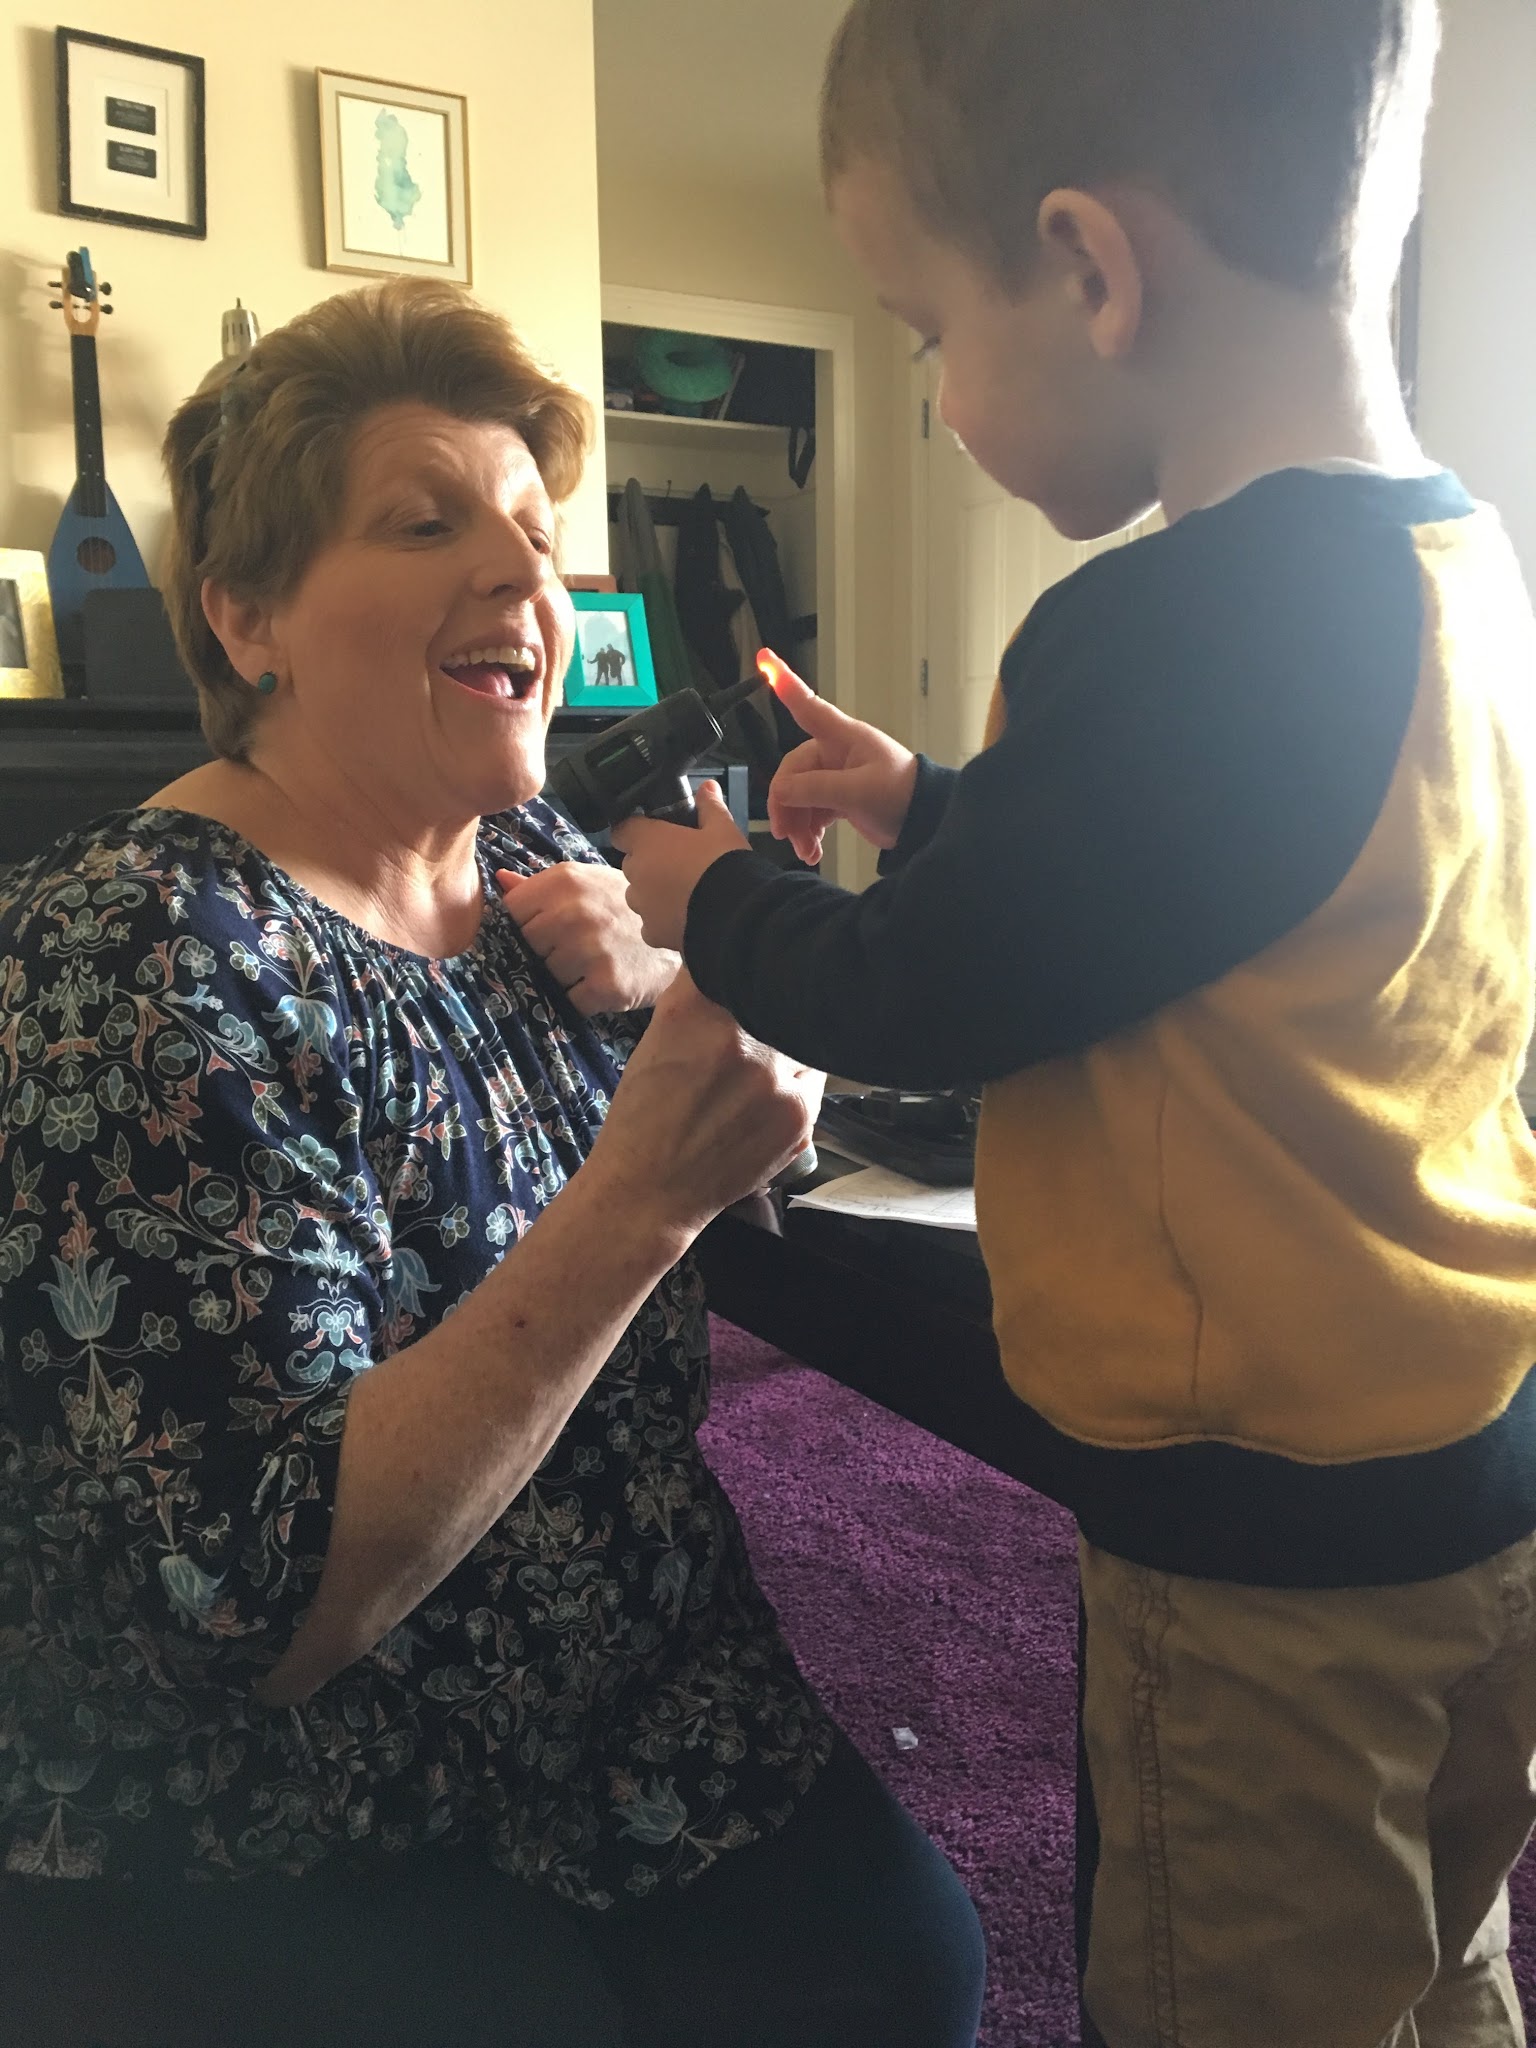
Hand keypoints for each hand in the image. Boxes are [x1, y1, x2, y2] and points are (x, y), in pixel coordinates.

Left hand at [497, 861, 679, 1014]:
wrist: (689, 931)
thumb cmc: (625, 908)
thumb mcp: (586, 884)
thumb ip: (539, 887)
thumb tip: (498, 882)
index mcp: (564, 880)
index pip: (512, 912)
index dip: (527, 925)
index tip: (548, 929)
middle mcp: (574, 911)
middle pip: (527, 946)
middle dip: (545, 953)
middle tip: (576, 949)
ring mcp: (591, 949)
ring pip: (547, 975)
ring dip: (565, 978)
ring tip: (592, 965)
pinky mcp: (607, 985)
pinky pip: (572, 1001)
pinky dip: (584, 1000)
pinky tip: (604, 983)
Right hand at [588, 972, 822, 1235]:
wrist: (649, 1191)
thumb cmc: (643, 1114)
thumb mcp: (657, 1037)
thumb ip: (698, 994)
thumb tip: (732, 956)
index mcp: (694, 1009)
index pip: (742, 961)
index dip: (750, 965)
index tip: (751, 971)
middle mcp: (740, 1038)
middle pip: (780, 996)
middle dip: (773, 1004)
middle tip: (762, 1024)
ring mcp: (776, 1078)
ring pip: (802, 1036)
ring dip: (790, 1043)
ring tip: (760, 1069)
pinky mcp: (800, 1115)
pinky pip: (812, 1079)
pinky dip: (795, 1082)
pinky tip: (763, 1100)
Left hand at [610, 781, 748, 952]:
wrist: (735, 915)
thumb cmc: (725, 865)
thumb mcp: (723, 829)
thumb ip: (710, 807)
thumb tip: (707, 787)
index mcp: (648, 841)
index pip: (622, 830)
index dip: (636, 831)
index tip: (653, 834)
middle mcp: (637, 873)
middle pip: (633, 864)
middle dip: (650, 864)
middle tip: (680, 865)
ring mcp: (642, 905)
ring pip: (640, 895)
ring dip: (654, 893)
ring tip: (685, 894)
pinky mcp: (653, 932)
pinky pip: (651, 924)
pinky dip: (663, 921)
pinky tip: (686, 917)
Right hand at [761, 654, 918, 864]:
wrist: (926, 822)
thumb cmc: (902, 795)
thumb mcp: (857, 792)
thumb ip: (815, 789)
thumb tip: (780, 790)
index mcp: (843, 737)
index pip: (806, 705)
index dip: (783, 682)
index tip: (764, 658)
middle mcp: (835, 752)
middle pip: (793, 771)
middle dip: (785, 803)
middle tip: (784, 832)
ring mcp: (836, 776)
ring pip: (799, 794)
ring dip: (797, 822)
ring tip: (804, 850)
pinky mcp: (840, 798)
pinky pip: (812, 810)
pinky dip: (809, 830)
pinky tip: (812, 850)